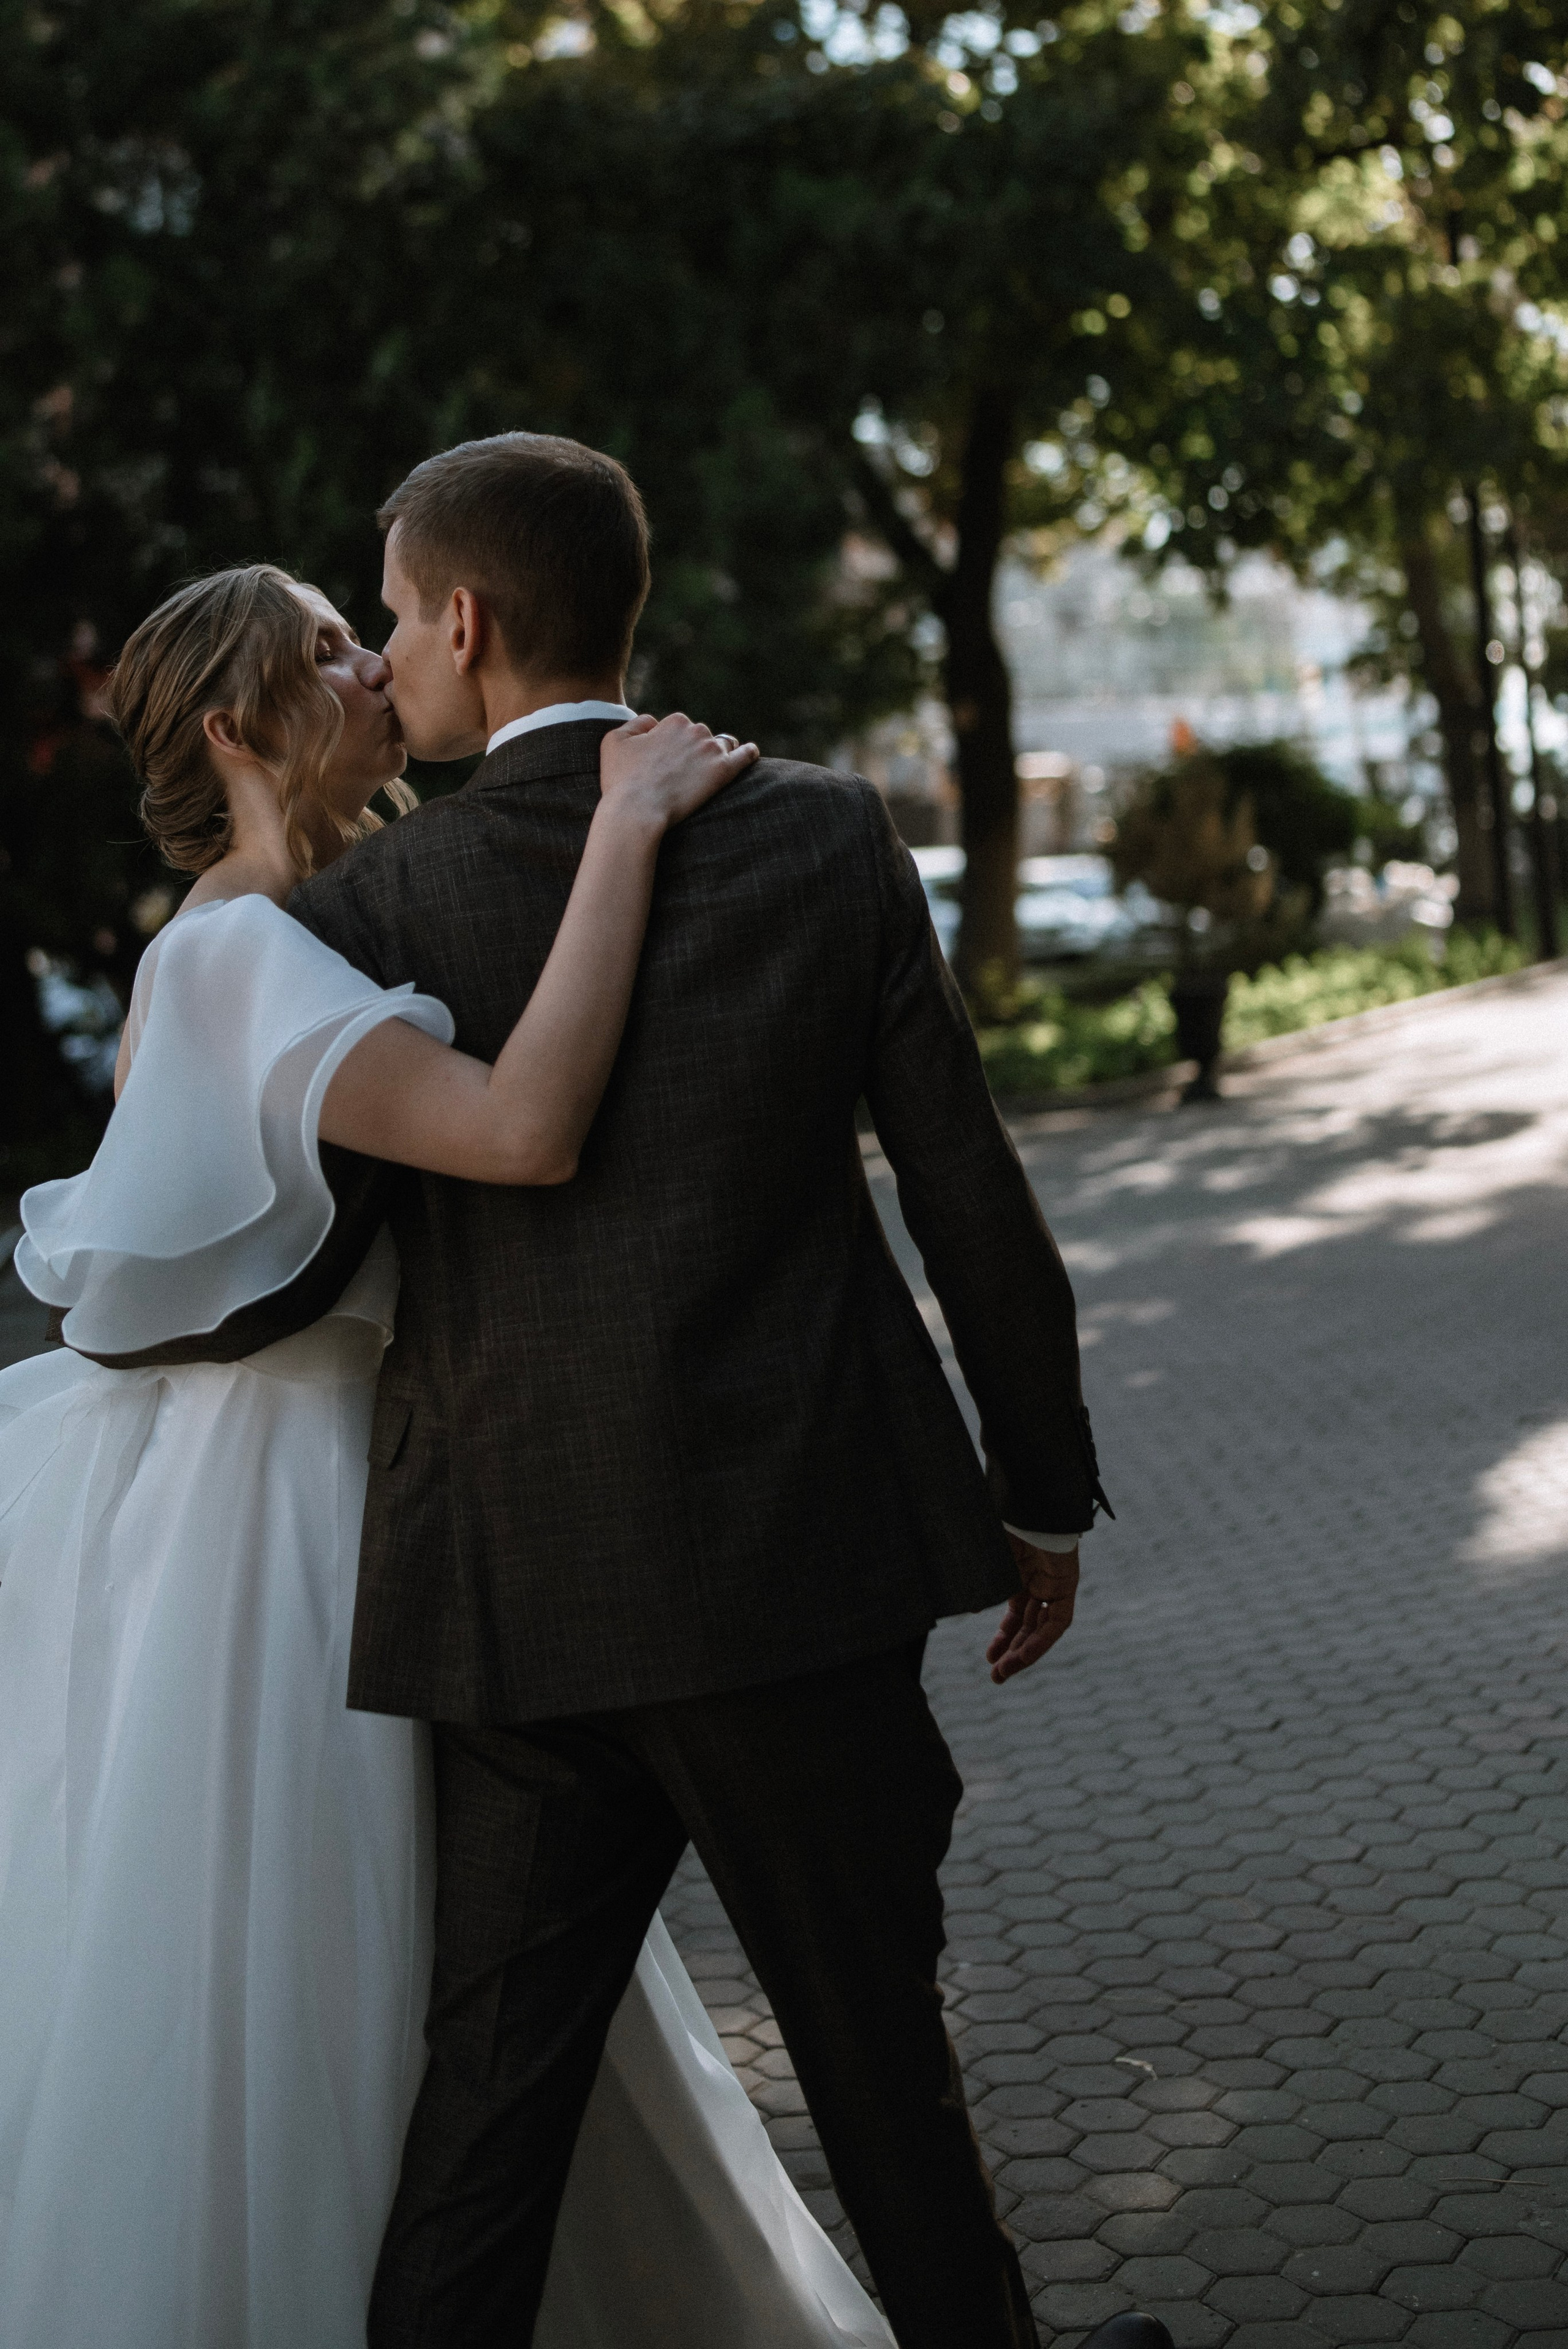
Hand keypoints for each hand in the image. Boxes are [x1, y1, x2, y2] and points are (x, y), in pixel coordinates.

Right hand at [599, 711, 757, 832]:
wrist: (637, 811)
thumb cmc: (621, 778)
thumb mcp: (614, 740)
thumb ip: (636, 723)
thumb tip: (654, 722)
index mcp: (673, 721)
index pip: (679, 727)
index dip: (671, 744)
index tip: (663, 763)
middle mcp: (696, 730)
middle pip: (701, 736)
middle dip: (694, 750)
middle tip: (680, 773)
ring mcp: (712, 750)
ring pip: (722, 745)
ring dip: (716, 754)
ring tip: (707, 771)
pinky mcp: (724, 772)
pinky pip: (745, 756)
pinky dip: (748, 753)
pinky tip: (751, 753)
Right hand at [986, 1536, 1078, 1684]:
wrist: (1028, 1502)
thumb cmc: (1002, 1522)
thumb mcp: (985, 1558)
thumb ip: (979, 1581)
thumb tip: (972, 1609)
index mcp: (1018, 1574)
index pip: (1015, 1616)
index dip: (1003, 1638)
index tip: (988, 1658)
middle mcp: (1037, 1583)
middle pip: (1028, 1627)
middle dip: (1012, 1652)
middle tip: (996, 1676)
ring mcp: (1053, 1584)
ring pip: (1041, 1628)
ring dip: (1025, 1652)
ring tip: (1004, 1673)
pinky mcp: (1065, 1585)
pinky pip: (1057, 1621)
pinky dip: (1042, 1640)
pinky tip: (1024, 1655)